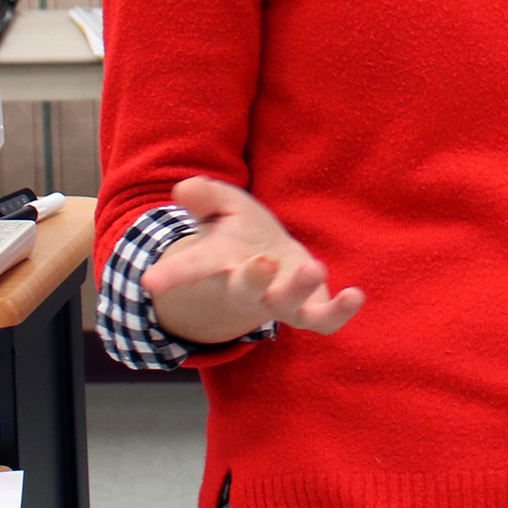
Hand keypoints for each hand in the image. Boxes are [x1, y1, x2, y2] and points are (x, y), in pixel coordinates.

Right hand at [141, 176, 364, 346]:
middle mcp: (249, 287)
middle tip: (262, 261)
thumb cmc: (239, 234)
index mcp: (220, 263)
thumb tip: (185, 187)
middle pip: (245, 290)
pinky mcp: (310, 308)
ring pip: (286, 306)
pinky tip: (357, 294)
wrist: (266, 264)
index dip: (173, 274)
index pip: (194, 268)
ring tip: (315, 269)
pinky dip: (339, 312)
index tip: (150, 281)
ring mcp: (279, 301)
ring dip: (298, 289)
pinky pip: (323, 320)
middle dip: (252, 279)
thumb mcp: (223, 207)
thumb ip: (206, 198)